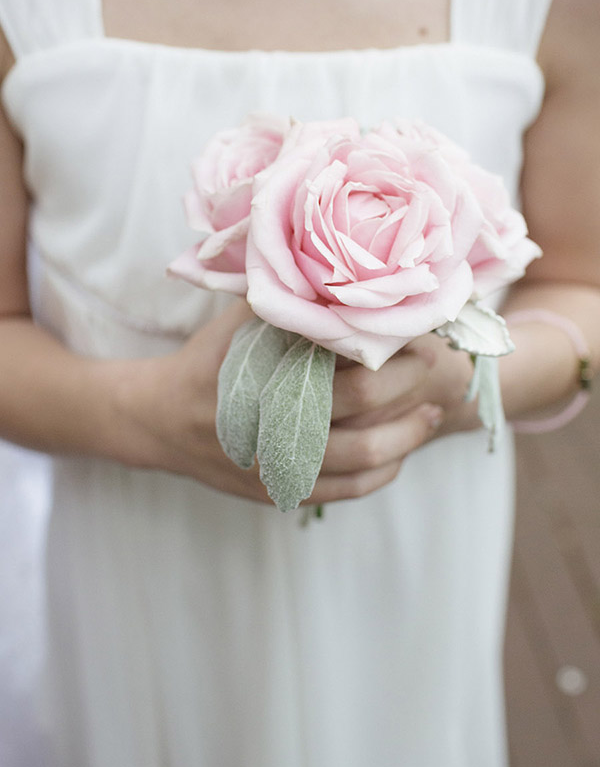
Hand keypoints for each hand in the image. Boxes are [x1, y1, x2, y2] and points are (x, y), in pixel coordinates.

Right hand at [119, 311, 464, 505]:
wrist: (159, 421)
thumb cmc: (206, 362)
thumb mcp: (239, 324)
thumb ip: (287, 304)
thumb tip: (342, 273)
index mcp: (273, 388)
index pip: (355, 378)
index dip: (398, 358)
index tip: (421, 334)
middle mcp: (281, 435)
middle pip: (368, 419)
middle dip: (410, 389)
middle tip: (434, 364)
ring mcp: (283, 471)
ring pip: (365, 463)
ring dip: (408, 437)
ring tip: (432, 412)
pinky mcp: (282, 493)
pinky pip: (347, 491)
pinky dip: (381, 474)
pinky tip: (399, 452)